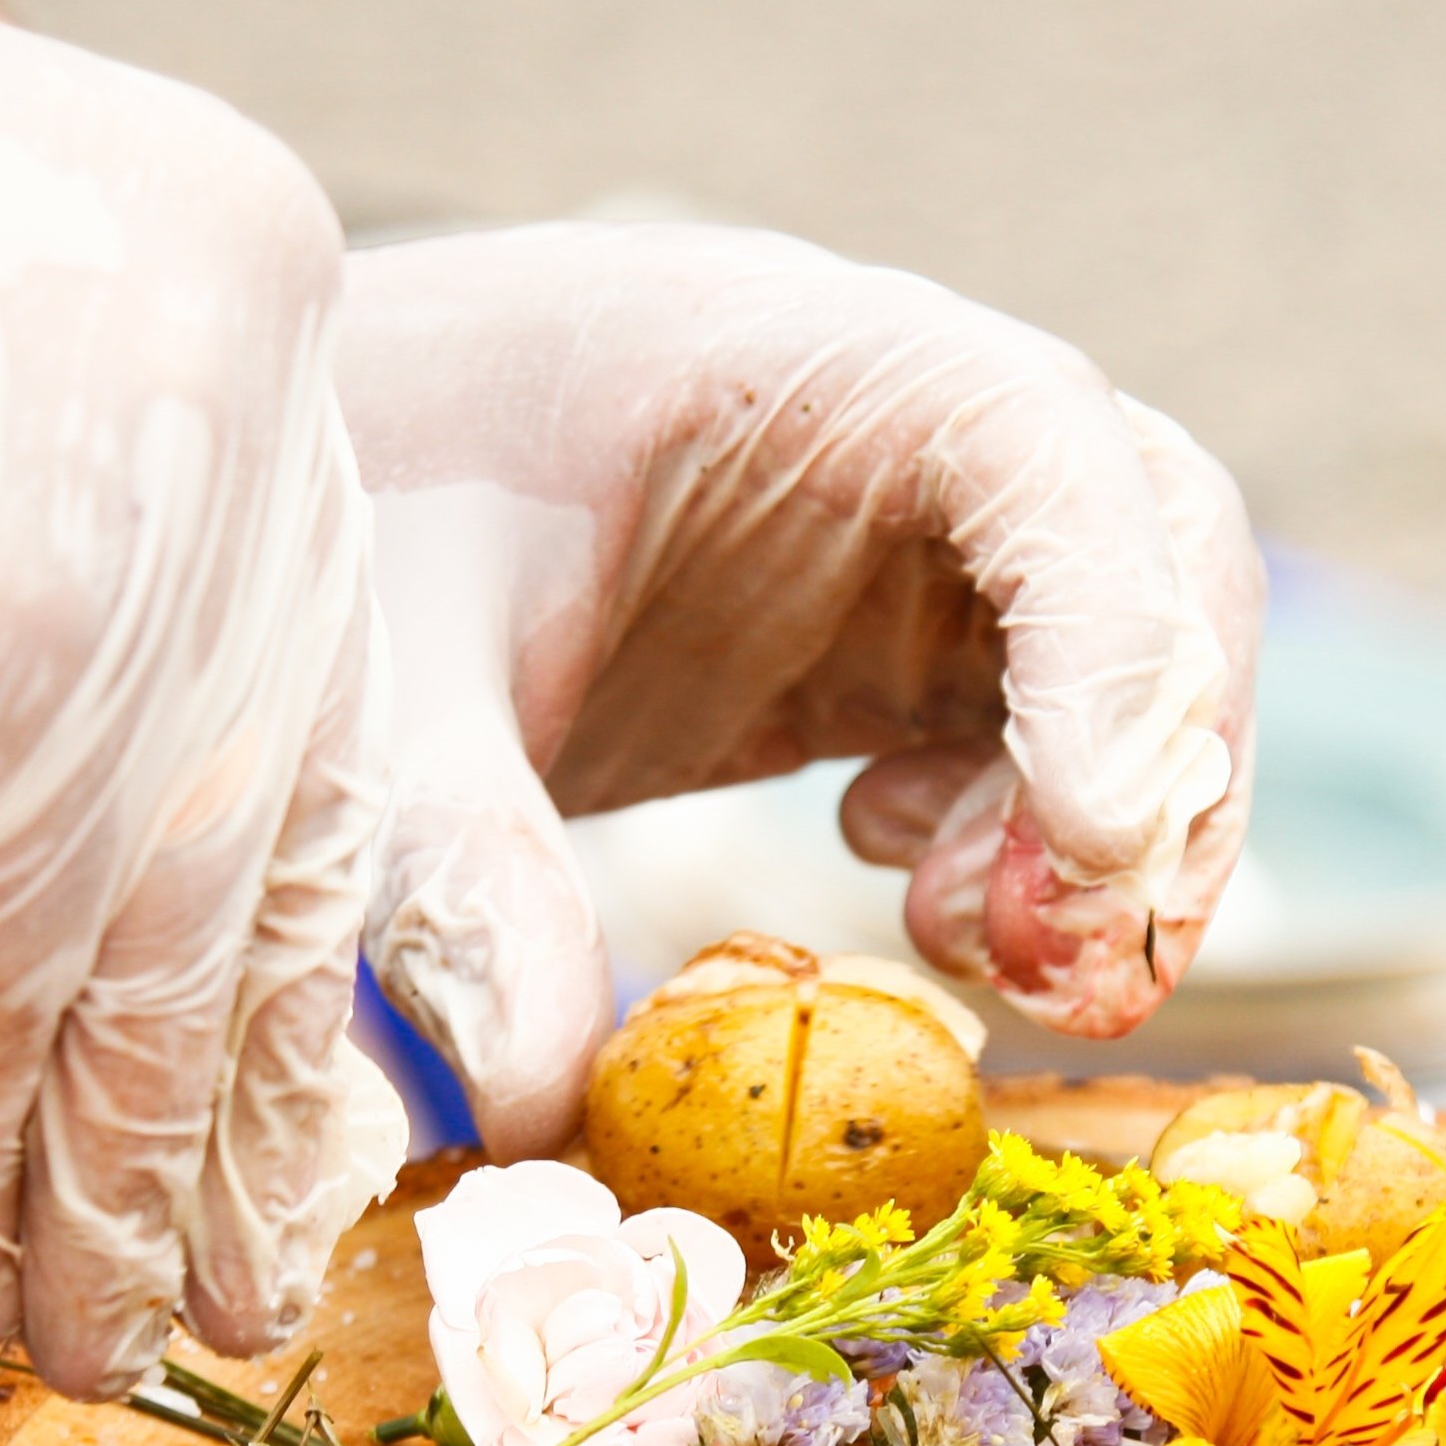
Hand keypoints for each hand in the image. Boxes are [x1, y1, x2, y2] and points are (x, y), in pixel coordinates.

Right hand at [0, 0, 394, 1400]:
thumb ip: (33, 461)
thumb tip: (33, 671)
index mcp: (245, 267)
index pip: (301, 641)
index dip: (276, 880)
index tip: (279, 1048)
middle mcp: (248, 411)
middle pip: (267, 818)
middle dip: (240, 1072)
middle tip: (246, 1258)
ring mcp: (132, 571)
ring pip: (156, 956)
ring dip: (117, 1184)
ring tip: (118, 1342)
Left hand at [342, 223, 1258, 1156]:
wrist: (283, 483)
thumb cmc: (346, 515)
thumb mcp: (376, 678)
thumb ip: (455, 862)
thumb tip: (536, 1095)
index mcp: (799, 351)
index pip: (1042, 440)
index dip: (1113, 635)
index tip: (1092, 840)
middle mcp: (905, 426)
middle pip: (1161, 551)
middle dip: (1161, 764)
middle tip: (1058, 959)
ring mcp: (923, 542)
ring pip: (1140, 664)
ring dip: (1114, 840)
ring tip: (974, 959)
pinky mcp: (902, 652)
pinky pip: (1055, 747)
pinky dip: (1038, 859)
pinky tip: (901, 902)